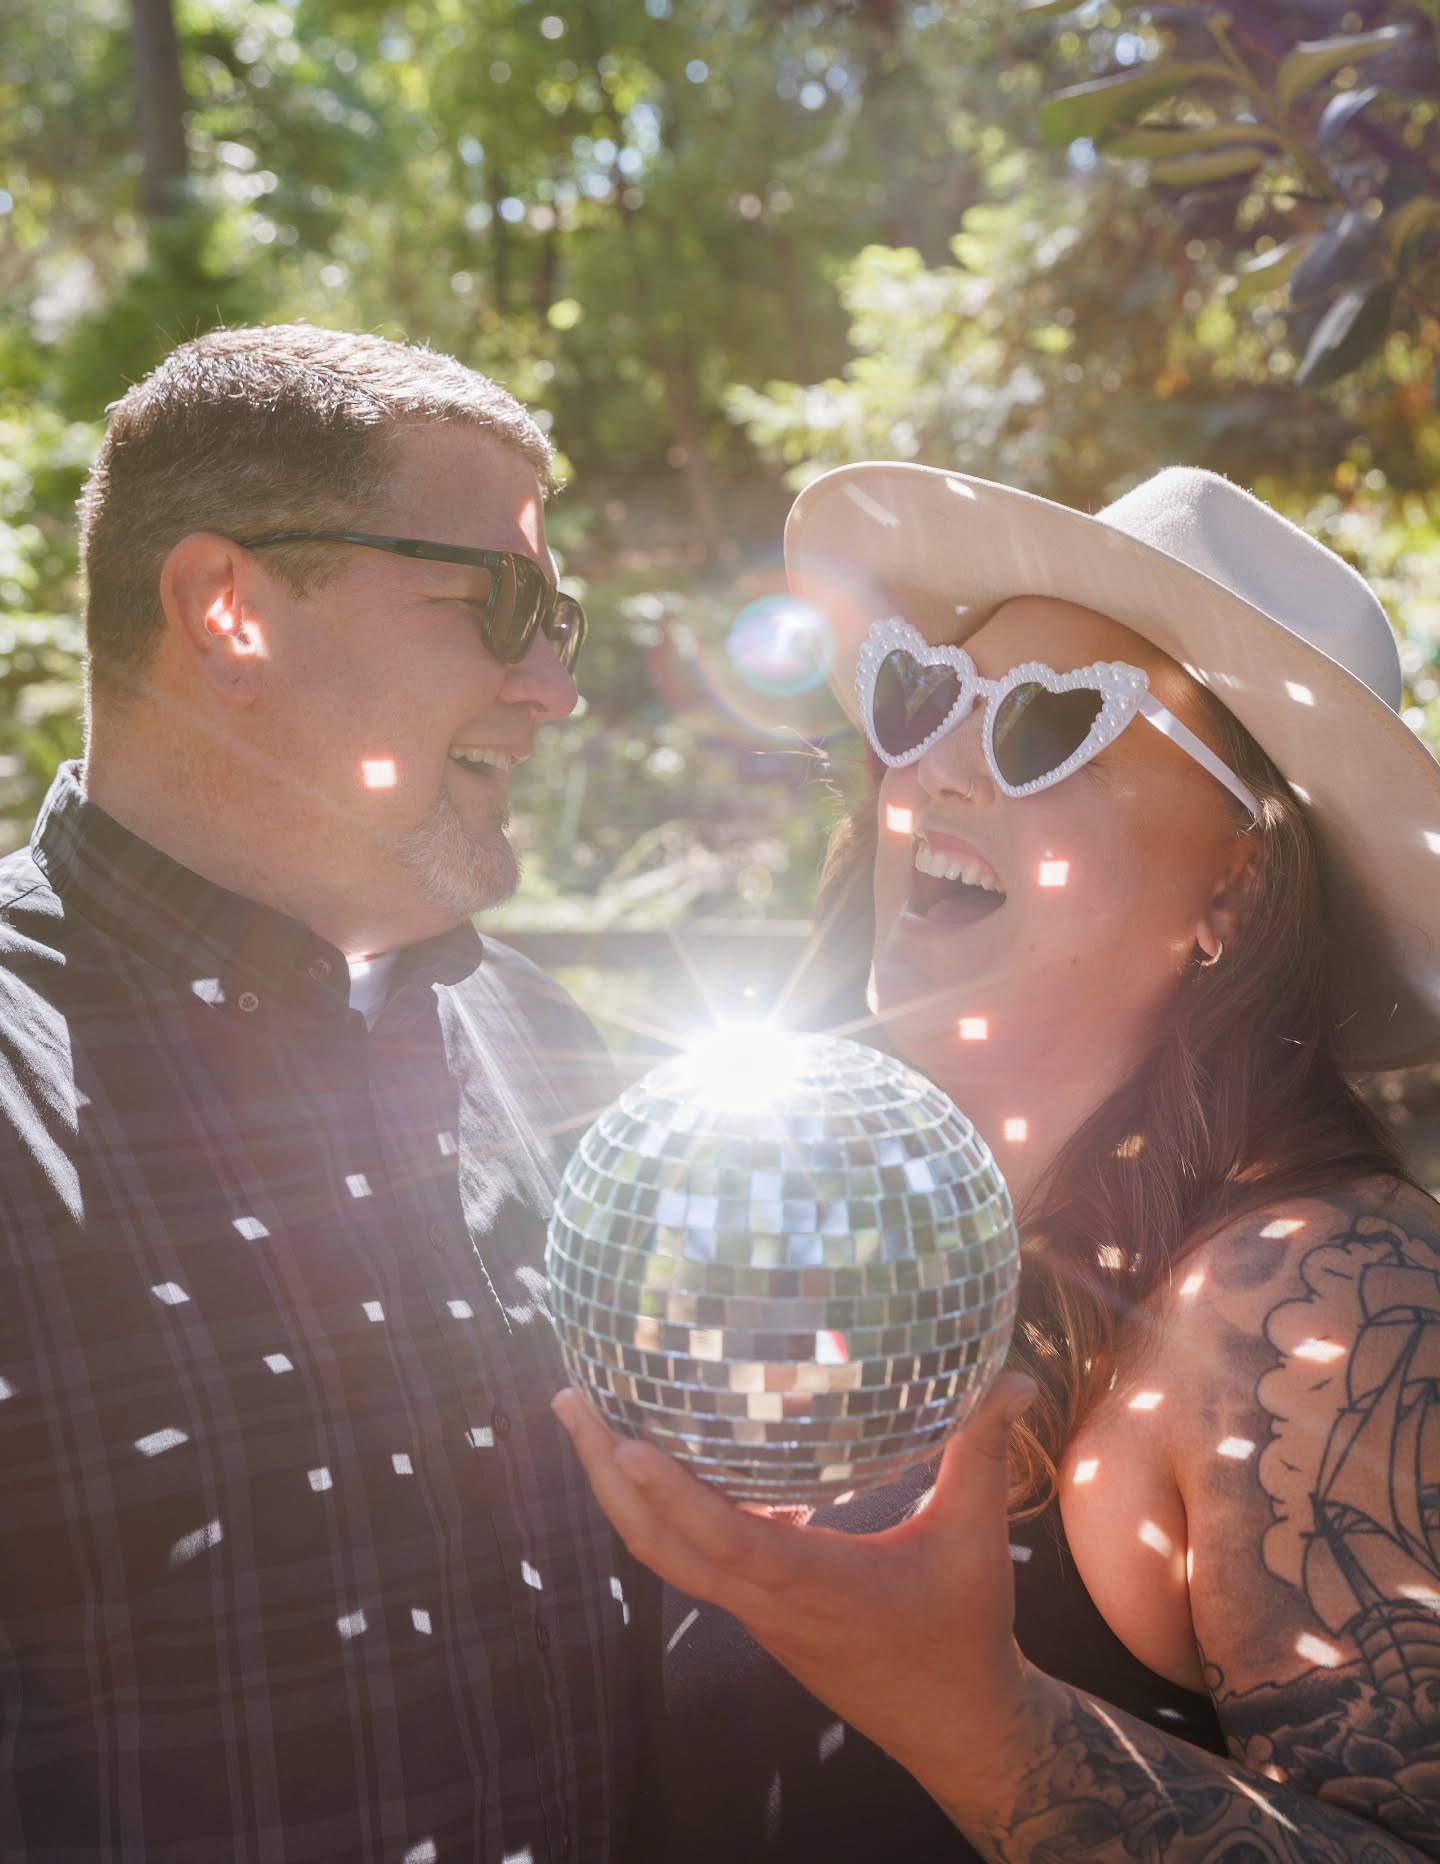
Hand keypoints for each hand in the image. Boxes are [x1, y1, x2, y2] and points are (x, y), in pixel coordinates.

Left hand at [552, 1372, 1038, 1796]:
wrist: (955, 1724)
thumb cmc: (963, 1632)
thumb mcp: (975, 1539)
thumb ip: (983, 1453)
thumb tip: (1012, 1375)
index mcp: (810, 1586)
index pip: (724, 1541)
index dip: (670, 1494)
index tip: (623, 1441)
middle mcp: (766, 1601)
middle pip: (657, 1545)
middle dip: (604, 1475)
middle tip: (570, 1401)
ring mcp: (756, 1612)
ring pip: (665, 1553)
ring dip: (622, 1491)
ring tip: (591, 1419)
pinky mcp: (761, 1611)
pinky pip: (694, 1556)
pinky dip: (666, 1508)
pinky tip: (672, 1458)